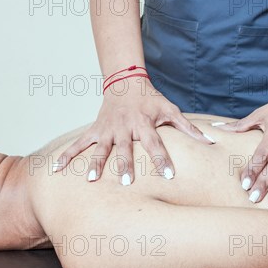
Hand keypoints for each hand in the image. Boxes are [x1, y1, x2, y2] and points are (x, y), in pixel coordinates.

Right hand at [53, 76, 213, 184]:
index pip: (155, 143)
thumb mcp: (170, 110)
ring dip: (95, 164)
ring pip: (100, 148)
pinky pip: (78, 144)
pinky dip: (67, 155)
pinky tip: (56, 169)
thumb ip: (188, 128)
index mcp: (144, 123)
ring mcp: (107, 130)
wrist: (125, 83)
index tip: (168, 176)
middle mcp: (124, 128)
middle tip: (126, 183)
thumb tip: (212, 142)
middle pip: (125, 149)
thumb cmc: (150, 100)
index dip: (161, 159)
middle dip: (125, 165)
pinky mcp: (95, 130)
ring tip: (91, 180)